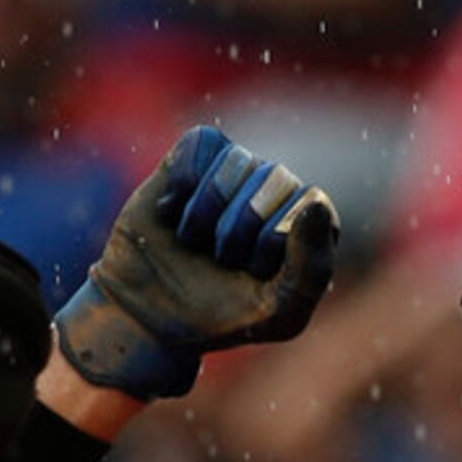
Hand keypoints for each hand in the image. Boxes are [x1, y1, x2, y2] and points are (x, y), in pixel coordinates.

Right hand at [54, 125, 338, 399]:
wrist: (147, 316)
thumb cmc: (220, 317)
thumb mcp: (277, 314)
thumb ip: (312, 269)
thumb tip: (314, 205)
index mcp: (311, 225)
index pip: (307, 205)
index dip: (270, 243)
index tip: (250, 275)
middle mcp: (279, 190)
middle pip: (273, 177)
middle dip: (235, 230)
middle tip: (218, 260)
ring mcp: (239, 170)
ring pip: (236, 160)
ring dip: (204, 212)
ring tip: (192, 239)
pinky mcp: (197, 156)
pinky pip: (202, 143)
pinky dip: (180, 185)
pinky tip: (170, 212)